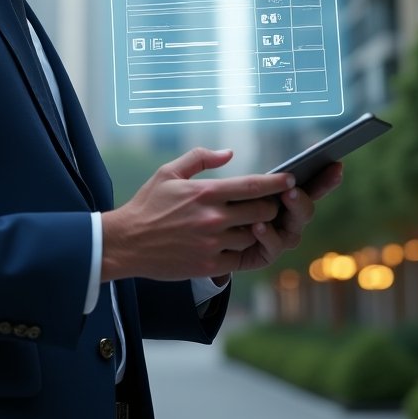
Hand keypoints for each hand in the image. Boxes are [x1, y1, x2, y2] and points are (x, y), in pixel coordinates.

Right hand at [101, 147, 318, 282]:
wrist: (126, 242)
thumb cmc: (148, 204)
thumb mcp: (168, 172)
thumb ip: (200, 158)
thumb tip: (228, 153)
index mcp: (205, 192)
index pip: (253, 186)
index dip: (277, 183)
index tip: (291, 180)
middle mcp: (213, 218)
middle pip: (264, 213)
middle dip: (272, 208)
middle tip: (270, 204)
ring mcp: (212, 244)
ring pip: (256, 237)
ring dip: (259, 230)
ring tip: (254, 223)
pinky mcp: (209, 265)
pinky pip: (241, 258)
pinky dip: (245, 249)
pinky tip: (240, 241)